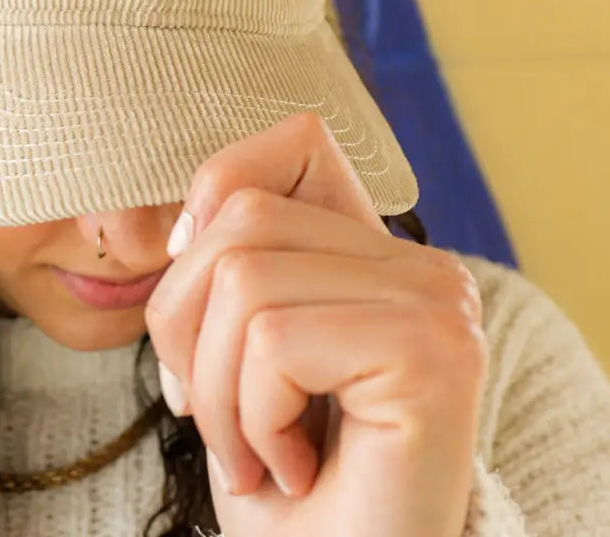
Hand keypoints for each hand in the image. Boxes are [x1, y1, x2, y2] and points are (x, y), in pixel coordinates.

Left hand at [145, 112, 487, 536]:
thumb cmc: (286, 477)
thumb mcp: (237, 351)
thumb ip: (232, 264)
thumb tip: (183, 223)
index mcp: (377, 256)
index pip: (293, 141)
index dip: (215, 201)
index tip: (202, 311)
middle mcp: (421, 267)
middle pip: (239, 216)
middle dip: (185, 327)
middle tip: (223, 418)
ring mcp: (434, 303)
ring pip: (242, 279)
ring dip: (214, 391)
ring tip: (256, 450)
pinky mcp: (430, 351)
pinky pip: (272, 340)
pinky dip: (250, 419)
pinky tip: (289, 467)